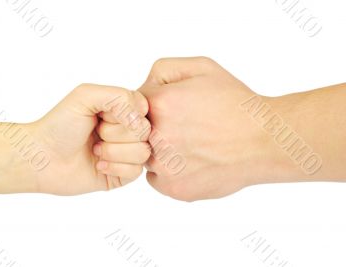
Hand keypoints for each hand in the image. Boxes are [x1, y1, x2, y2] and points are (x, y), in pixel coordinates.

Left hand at [28, 84, 150, 194]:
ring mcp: (127, 153)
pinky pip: (136, 171)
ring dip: (113, 151)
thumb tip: (141, 120)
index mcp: (122, 109)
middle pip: (144, 131)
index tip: (101, 115)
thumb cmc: (60, 124)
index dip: (123, 114)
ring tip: (95, 150)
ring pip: (142, 152)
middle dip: (114, 133)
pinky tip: (97, 165)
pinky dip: (113, 167)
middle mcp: (127, 130)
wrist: (43, 157)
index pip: (143, 109)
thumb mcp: (85, 96)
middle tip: (95, 134)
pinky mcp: (123, 174)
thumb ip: (118, 96)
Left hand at [138, 57, 271, 200]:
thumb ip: (163, 70)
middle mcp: (157, 137)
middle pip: (136, 132)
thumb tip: (142, 89)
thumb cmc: (236, 103)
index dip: (152, 105)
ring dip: (159, 150)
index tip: (170, 109)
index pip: (132, 104)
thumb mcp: (202, 67)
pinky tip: (191, 161)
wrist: (264, 141)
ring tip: (190, 144)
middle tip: (182, 127)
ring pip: (144, 156)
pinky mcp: (174, 188)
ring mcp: (164, 166)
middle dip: (152, 127)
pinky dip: (168, 171)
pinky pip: (156, 178)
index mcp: (161, 104)